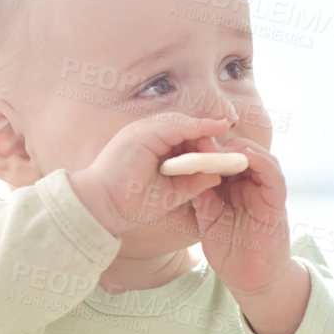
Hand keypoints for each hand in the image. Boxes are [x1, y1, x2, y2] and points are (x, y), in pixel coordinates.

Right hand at [66, 112, 232, 240]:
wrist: (102, 209)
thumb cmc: (130, 205)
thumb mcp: (170, 193)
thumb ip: (192, 183)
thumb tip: (217, 174)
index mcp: (149, 149)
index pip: (183, 139)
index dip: (204, 144)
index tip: (226, 152)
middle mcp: (145, 136)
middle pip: (185, 129)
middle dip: (209, 136)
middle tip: (232, 145)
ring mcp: (142, 131)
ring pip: (182, 124)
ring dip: (206, 131)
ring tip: (228, 134)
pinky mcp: (143, 133)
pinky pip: (177, 125)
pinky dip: (197, 127)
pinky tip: (216, 130)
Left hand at [187, 134, 291, 295]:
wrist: (250, 278)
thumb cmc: (230, 250)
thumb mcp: (208, 219)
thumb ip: (202, 197)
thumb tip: (186, 173)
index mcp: (235, 187)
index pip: (223, 160)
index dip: (206, 150)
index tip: (185, 144)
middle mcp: (252, 185)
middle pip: (239, 153)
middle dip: (218, 144)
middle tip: (197, 138)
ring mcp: (266, 190)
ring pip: (257, 156)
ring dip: (237, 148)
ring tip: (215, 144)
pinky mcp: (277, 200)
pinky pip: (272, 174)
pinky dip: (258, 161)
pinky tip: (241, 156)